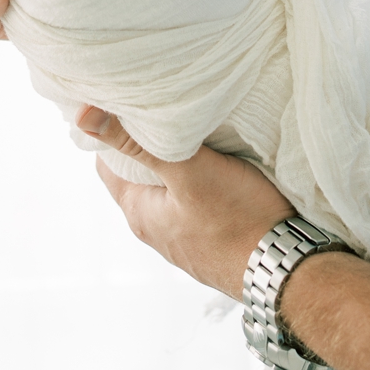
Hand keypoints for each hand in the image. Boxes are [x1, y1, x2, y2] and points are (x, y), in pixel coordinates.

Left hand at [78, 105, 294, 297]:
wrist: (285, 266)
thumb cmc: (238, 218)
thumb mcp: (188, 171)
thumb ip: (140, 143)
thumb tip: (84, 116)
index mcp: (140, 212)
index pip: (107, 165)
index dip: (111, 133)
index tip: (127, 103)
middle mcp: (156, 229)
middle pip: (141, 175)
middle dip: (150, 143)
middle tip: (168, 109)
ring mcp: (185, 238)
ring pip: (171, 189)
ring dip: (179, 163)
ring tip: (200, 132)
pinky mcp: (213, 240)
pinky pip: (197, 202)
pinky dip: (202, 180)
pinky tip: (225, 166)